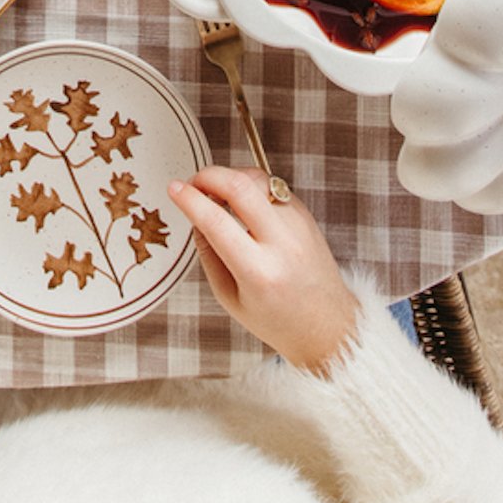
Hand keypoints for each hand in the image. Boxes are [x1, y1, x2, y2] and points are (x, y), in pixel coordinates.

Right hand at [169, 166, 358, 374]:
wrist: (328, 327)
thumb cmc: (280, 321)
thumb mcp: (231, 299)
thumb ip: (208, 255)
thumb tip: (194, 216)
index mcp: (259, 273)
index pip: (217, 221)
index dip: (190, 199)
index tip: (174, 189)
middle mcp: (282, 244)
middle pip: (240, 186)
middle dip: (208, 175)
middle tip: (193, 183)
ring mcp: (298, 225)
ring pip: (257, 179)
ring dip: (230, 177)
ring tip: (216, 194)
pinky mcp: (305, 215)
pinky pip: (272, 186)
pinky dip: (250, 187)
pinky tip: (242, 203)